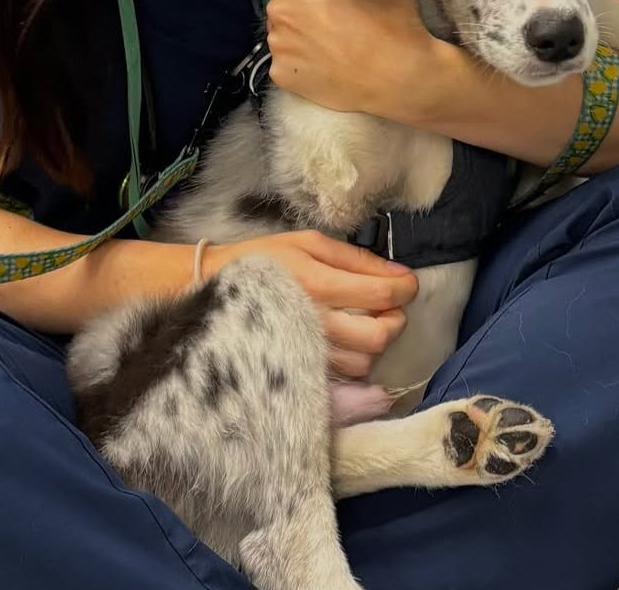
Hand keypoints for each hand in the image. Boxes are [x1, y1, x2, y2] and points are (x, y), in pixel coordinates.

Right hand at [203, 229, 417, 378]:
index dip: (405, 289)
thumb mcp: (308, 242)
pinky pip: (345, 376)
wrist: (212, 289)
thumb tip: (397, 272)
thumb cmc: (263, 259)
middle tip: (388, 305)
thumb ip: (354, 257)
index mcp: (318, 283)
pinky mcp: (300, 370)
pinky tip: (345, 339)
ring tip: (363, 321)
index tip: (406, 284)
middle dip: (395, 320)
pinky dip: (355, 358)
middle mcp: (315, 322)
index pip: (382, 294)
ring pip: (365, 361)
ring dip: (374, 341)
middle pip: (380, 336)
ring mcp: (307, 352)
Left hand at [261, 0, 438, 116]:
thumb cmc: (393, 25)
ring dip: (299, 24)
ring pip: (283, 24)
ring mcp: (278, 44)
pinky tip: (325, 60)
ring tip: (331, 38)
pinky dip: (300, 55)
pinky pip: (286, 56)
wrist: (397, 79)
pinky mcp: (281, 73)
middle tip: (331, 7)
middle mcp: (281, 9)